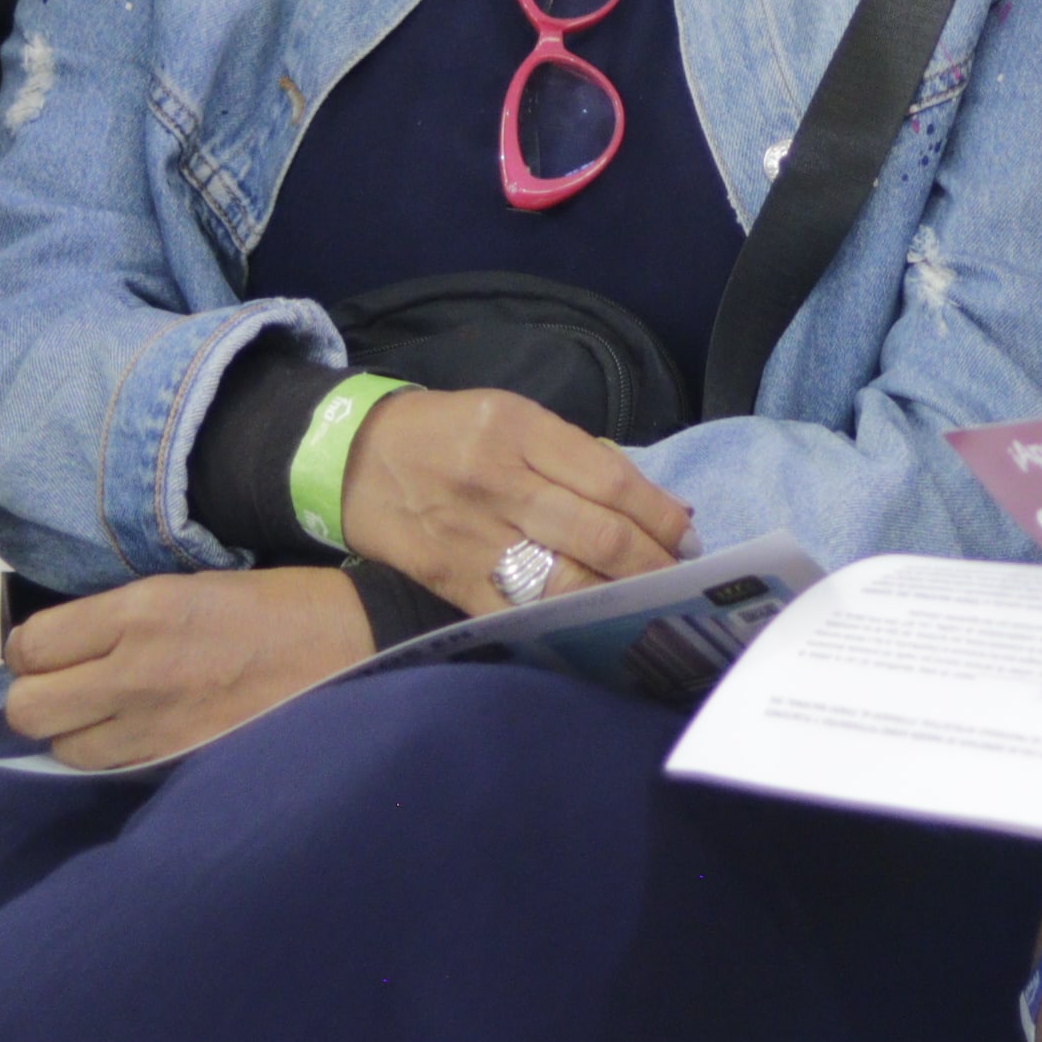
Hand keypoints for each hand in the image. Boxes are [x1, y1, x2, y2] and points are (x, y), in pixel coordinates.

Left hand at [2, 565, 370, 767]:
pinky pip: (112, 772)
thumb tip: (68, 643)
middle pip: (28, 709)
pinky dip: (111, 759)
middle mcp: (136, 672)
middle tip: (64, 685)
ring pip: (64, 751)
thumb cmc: (278, 606)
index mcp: (140, 611)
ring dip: (72, 734)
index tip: (49, 649)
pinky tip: (135, 738)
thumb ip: (122, 616)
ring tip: (101, 714)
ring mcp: (157, 728)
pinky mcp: (181, 765)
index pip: (31, 645)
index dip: (30, 650)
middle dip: (36, 697)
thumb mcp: (189, 584)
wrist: (353, 650)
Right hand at [337, 389, 694, 614]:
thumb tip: (654, 503)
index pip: (610, 479)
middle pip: (597, 534)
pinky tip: (597, 624)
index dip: (658, 514)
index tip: (686, 535)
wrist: (356, 461)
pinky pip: (522, 612)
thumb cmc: (447, 433)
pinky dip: (566, 622)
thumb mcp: (511, 416)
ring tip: (650, 601)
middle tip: (679, 575)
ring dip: (620, 597)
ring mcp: (475, 538)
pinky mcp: (455, 583)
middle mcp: (499, 483)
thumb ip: (578, 455)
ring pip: (567, 581)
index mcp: (518, 430)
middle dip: (652, 562)